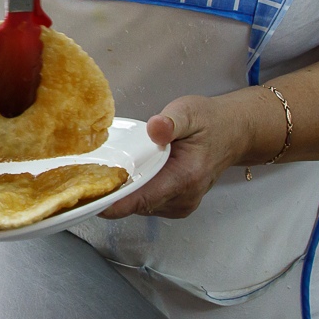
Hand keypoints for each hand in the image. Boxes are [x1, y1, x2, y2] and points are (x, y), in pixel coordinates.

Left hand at [101, 95, 252, 218]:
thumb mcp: (189, 111)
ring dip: (124, 193)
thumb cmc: (209, 121)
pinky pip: (147, 204)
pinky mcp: (177, 205)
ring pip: (140, 206)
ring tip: (105, 173)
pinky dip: (134, 193)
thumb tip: (155, 128)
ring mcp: (182, 205)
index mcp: (186, 177)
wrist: (233, 133)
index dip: (114, 203)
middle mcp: (184, 198)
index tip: (88, 201)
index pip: (143, 199)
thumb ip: (171, 121)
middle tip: (85, 177)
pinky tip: (126, 176)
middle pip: (137, 205)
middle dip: (112, 194)